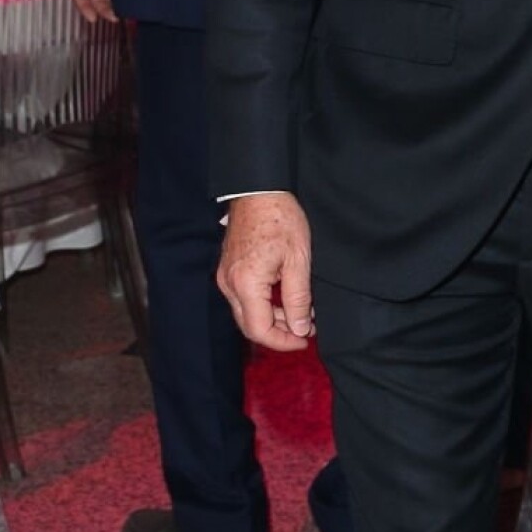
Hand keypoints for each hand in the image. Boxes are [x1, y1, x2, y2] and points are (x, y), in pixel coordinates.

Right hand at [217, 190, 314, 352]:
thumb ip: (298, 299)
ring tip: (301, 311)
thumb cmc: (280, 219)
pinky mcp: (228, 270)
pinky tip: (284, 297)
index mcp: (246, 284)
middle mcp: (229, 284)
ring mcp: (225, 277)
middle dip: (279, 332)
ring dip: (272, 318)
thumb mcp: (298, 261)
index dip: (283, 341)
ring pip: (246, 313)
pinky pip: (243, 298)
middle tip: (305, 329)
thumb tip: (300, 328)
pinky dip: (263, 304)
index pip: (259, 330)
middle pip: (250, 325)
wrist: (258, 190)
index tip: (305, 339)